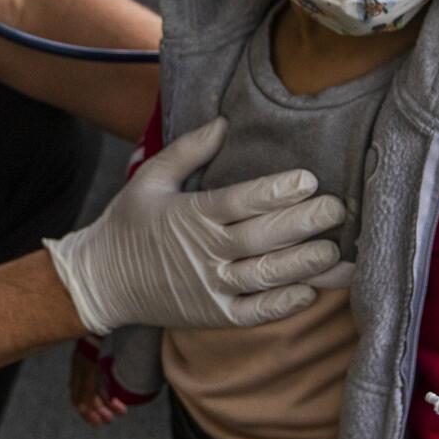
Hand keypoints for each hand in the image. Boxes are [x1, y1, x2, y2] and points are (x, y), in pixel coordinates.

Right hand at [44, 117, 344, 335]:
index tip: (310, 180)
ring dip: (302, 265)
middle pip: (261, 237)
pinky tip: (309, 292)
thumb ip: (188, 150)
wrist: (100, 281)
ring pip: (264, 276)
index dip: (276, 191)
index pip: (240, 201)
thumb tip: (224, 123)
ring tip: (335, 251)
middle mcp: (203, 253)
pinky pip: (253, 313)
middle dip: (303, 223)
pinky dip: (281, 305)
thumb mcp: (150, 178)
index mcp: (190, 215)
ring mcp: (209, 287)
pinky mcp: (213, 315)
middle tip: (337, 210)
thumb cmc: (128, 224)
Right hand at [69, 348, 128, 426]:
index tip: (97, 423)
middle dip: (100, 410)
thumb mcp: (89, 367)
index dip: (86, 413)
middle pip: (89, 397)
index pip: (78, 400)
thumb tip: (82, 408)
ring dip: (108, 403)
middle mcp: (83, 373)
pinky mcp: (100, 361)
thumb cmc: (93, 343)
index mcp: (77, 374)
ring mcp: (92, 367)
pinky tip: (118, 397)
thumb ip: (86, 388)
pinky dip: (110, 391)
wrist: (98, 319)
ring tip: (121, 411)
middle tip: (110, 419)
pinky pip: (103, 381)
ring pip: (98, 390)